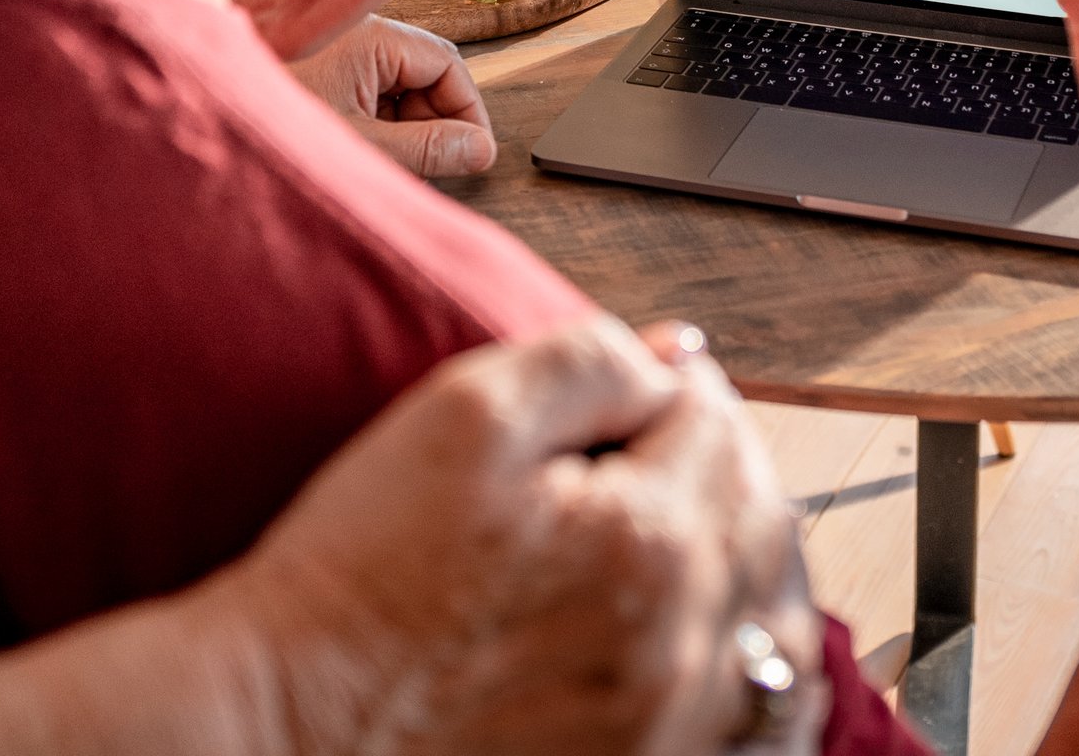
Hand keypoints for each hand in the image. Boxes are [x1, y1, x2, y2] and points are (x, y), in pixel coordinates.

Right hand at [216, 318, 824, 755]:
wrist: (293, 725)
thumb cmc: (362, 575)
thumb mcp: (460, 417)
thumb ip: (586, 361)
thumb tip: (670, 360)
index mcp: (649, 541)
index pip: (717, 425)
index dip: (679, 388)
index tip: (643, 387)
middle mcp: (685, 647)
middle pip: (764, 522)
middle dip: (729, 465)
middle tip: (676, 443)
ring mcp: (674, 731)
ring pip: (786, 631)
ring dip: (764, 566)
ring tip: (717, 533)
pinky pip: (764, 738)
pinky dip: (771, 683)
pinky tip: (741, 652)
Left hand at [288, 15, 496, 178]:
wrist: (205, 121)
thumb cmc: (273, 126)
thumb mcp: (363, 146)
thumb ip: (427, 150)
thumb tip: (479, 150)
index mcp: (373, 37)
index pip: (448, 63)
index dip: (468, 110)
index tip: (473, 153)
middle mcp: (357, 37)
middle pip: (425, 76)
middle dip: (434, 124)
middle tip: (430, 169)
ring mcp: (337, 56)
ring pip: (396, 91)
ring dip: (403, 131)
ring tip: (386, 168)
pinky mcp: (320, 75)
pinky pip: (366, 97)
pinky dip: (375, 128)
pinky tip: (359, 158)